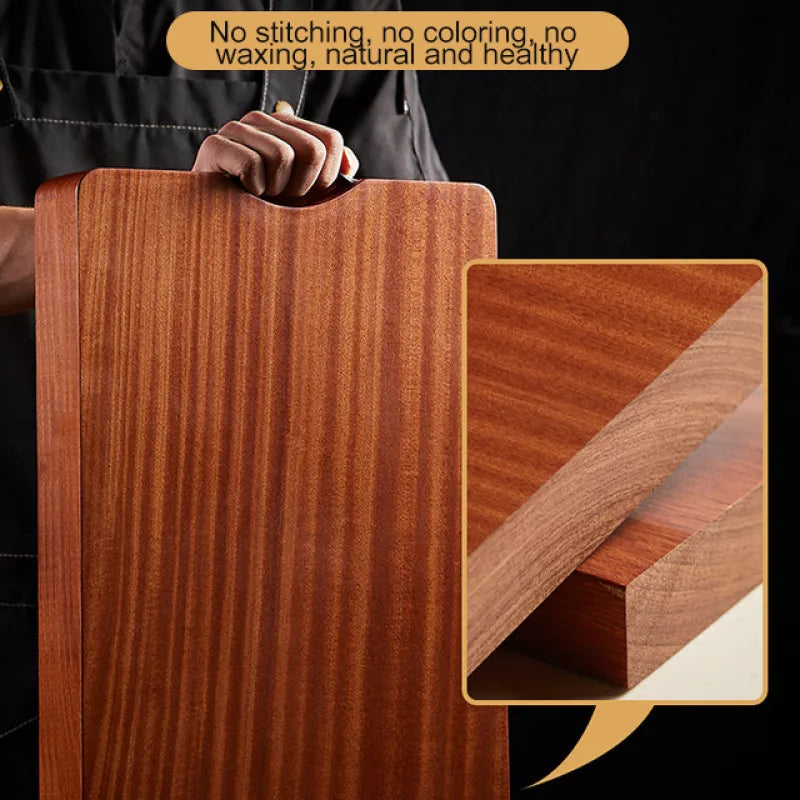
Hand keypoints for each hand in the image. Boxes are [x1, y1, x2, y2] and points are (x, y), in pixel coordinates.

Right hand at [192, 108, 358, 197]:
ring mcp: (237, 129)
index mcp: (289, 125)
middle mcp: (264, 119)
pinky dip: (252, 189)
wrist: (218, 220)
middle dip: (303, 186)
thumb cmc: (265, 206)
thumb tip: (349, 166)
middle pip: (312, 149)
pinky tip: (243, 193)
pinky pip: (251, 166)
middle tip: (282, 197)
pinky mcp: (214, 145)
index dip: (326, 176)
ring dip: (275, 190)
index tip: (308, 193)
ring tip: (261, 195)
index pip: (330, 140)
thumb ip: (330, 174)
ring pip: (282, 156)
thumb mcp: (304, 192)